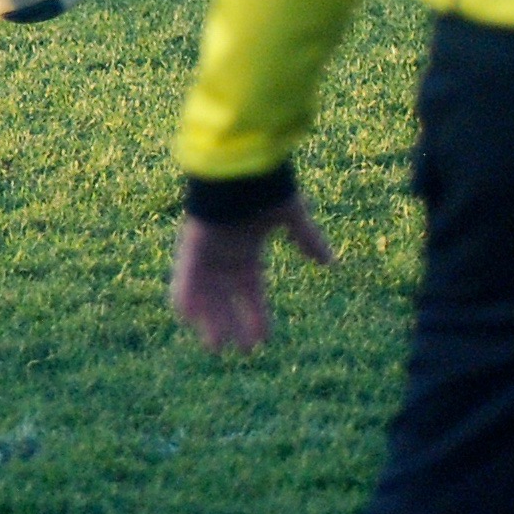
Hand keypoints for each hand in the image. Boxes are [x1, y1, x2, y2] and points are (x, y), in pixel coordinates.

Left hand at [170, 194, 333, 352]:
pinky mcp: (190, 248)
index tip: (264, 340)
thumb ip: (307, 239)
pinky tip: (191, 321)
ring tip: (218, 347)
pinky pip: (182, 280)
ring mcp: (205, 254)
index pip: (250, 291)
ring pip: (204, 298)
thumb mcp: (290, 217)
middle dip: (234, 325)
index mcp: (245, 251)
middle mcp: (223, 256)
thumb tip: (331, 262)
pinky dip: (184, 300)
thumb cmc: (262, 185)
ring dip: (210, 321)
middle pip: (226, 300)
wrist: (239, 162)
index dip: (257, 315)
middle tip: (243, 351)